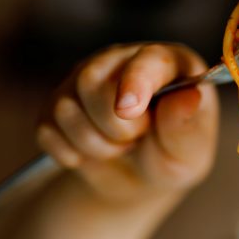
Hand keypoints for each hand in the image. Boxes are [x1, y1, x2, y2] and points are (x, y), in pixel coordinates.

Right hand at [36, 43, 218, 204]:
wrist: (140, 179)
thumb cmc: (172, 157)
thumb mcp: (191, 153)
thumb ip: (187, 127)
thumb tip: (189, 97)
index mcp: (168, 63)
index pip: (147, 60)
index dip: (136, 82)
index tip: (129, 110)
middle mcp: (123, 60)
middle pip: (92, 81)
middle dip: (114, 126)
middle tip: (136, 141)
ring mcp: (86, 79)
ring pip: (66, 108)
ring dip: (94, 144)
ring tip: (120, 147)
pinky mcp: (57, 104)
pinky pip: (47, 130)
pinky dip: (69, 153)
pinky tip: (92, 154)